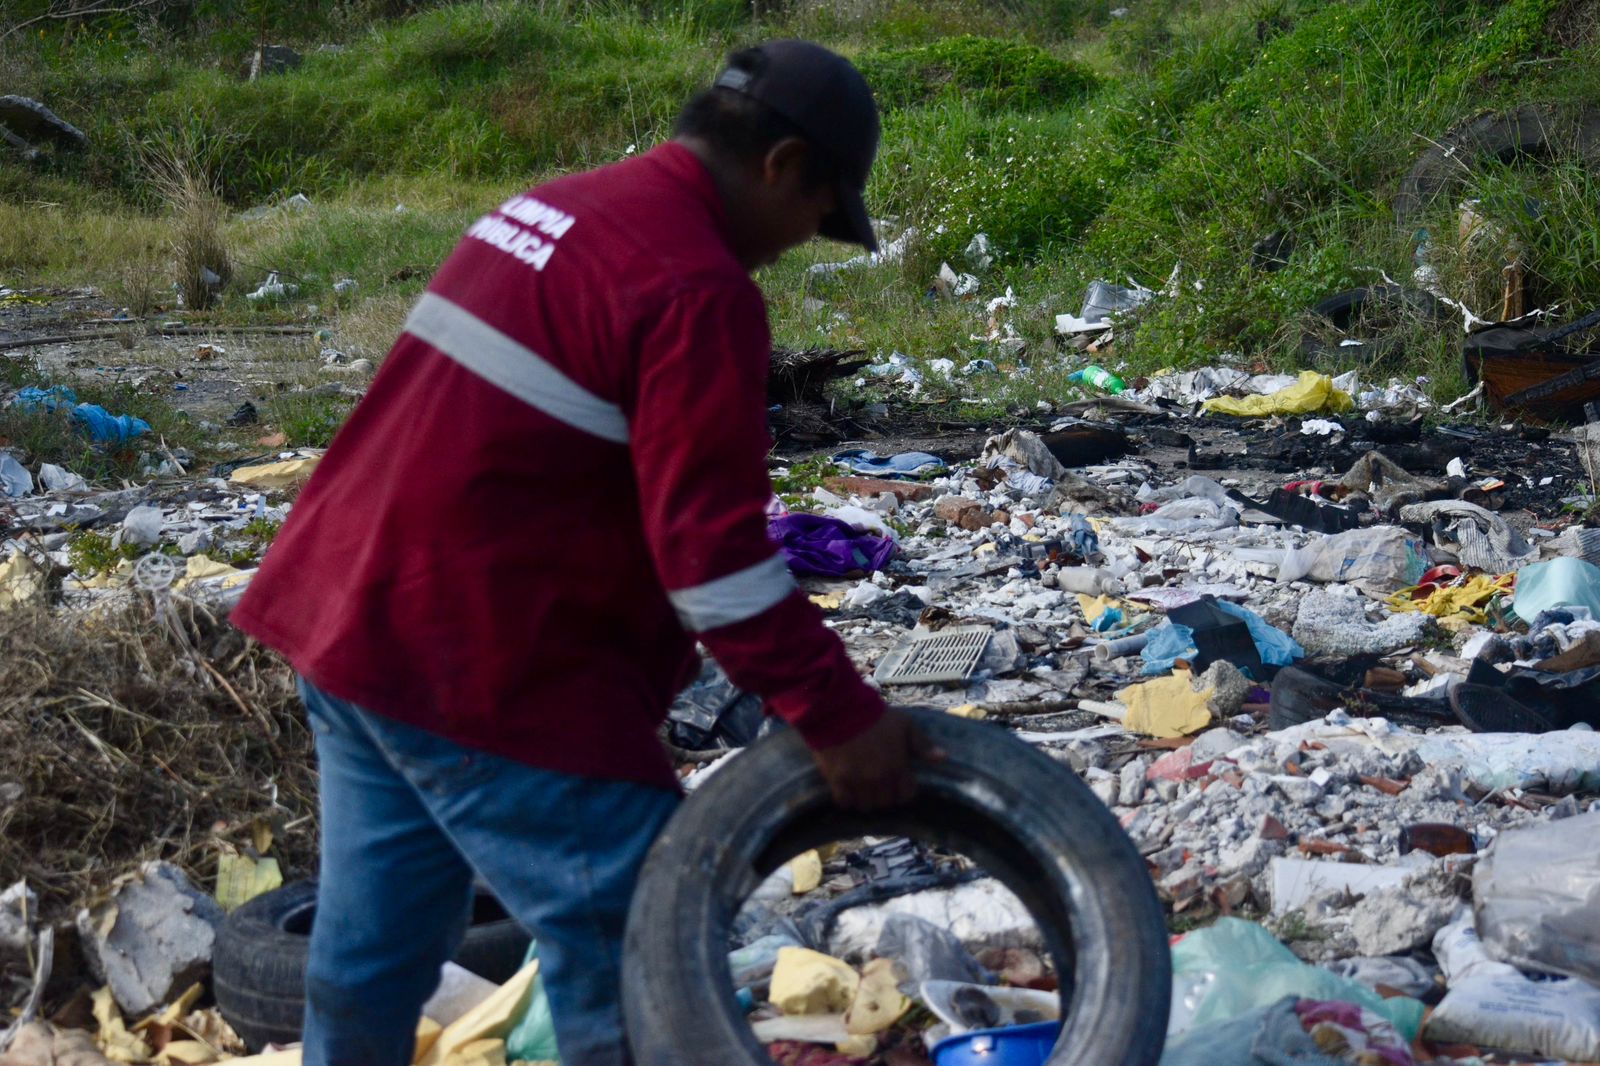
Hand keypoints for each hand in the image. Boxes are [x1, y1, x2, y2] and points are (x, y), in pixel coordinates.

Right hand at [811, 708, 945, 810]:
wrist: (840, 709)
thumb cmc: (876, 717)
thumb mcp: (905, 724)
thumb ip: (922, 744)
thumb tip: (942, 758)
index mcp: (897, 767)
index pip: (906, 795)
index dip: (904, 790)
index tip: (900, 783)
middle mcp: (878, 779)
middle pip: (886, 803)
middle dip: (886, 796)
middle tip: (881, 784)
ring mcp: (857, 782)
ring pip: (866, 806)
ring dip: (867, 799)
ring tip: (865, 789)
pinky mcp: (837, 780)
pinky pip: (844, 802)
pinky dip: (848, 799)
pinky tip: (848, 790)